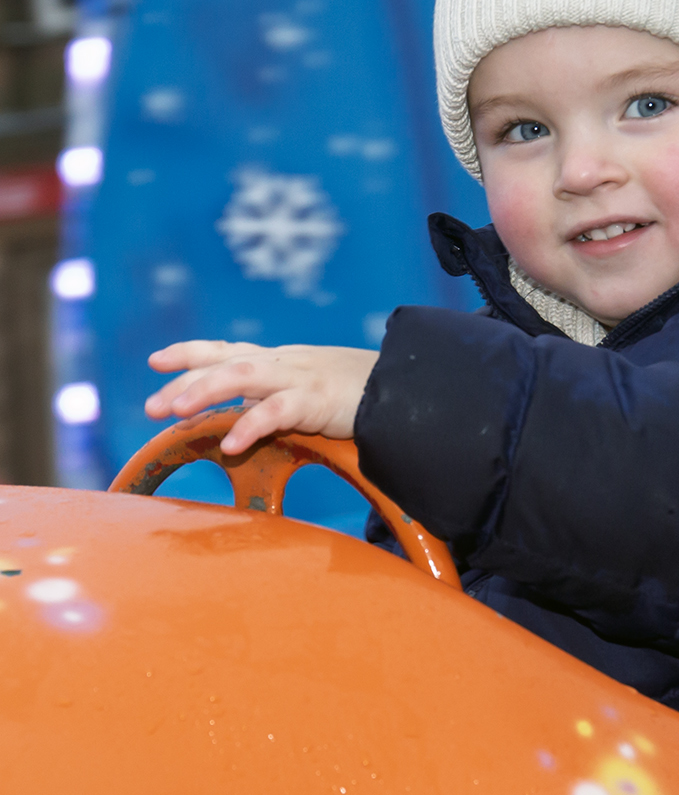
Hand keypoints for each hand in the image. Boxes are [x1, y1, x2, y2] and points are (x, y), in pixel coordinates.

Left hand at [145, 340, 378, 455]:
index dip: (190, 353)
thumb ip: (286, 401)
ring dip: (204, 391)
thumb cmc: (366, 393)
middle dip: (184, 381)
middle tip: (152, 407)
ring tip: (173, 412)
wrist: (410, 387)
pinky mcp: (318, 398)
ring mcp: (301, 377)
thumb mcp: (317, 391)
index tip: (156, 360)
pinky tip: (229, 444)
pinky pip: (277, 410)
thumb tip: (251, 423)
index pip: (228, 350)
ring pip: (242, 374)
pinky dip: (250, 425)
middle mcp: (286, 362)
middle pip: (225, 361)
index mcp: (283, 360)